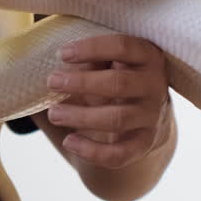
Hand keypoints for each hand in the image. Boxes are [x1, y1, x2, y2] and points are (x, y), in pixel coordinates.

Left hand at [43, 34, 170, 169]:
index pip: (122, 46)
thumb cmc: (114, 76)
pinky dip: (93, 151)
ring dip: (81, 117)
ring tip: (53, 114)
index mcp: (146, 55)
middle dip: (82, 83)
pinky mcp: (145, 142)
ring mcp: (152, 115)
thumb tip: (45, 57)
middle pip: (119, 83)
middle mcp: (154, 85)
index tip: (61, 54)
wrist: (144, 113)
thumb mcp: (106, 62)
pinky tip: (69, 142)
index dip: (91, 49)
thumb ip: (88, 58)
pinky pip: (121, 153)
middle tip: (51, 82)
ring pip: (117, 118)